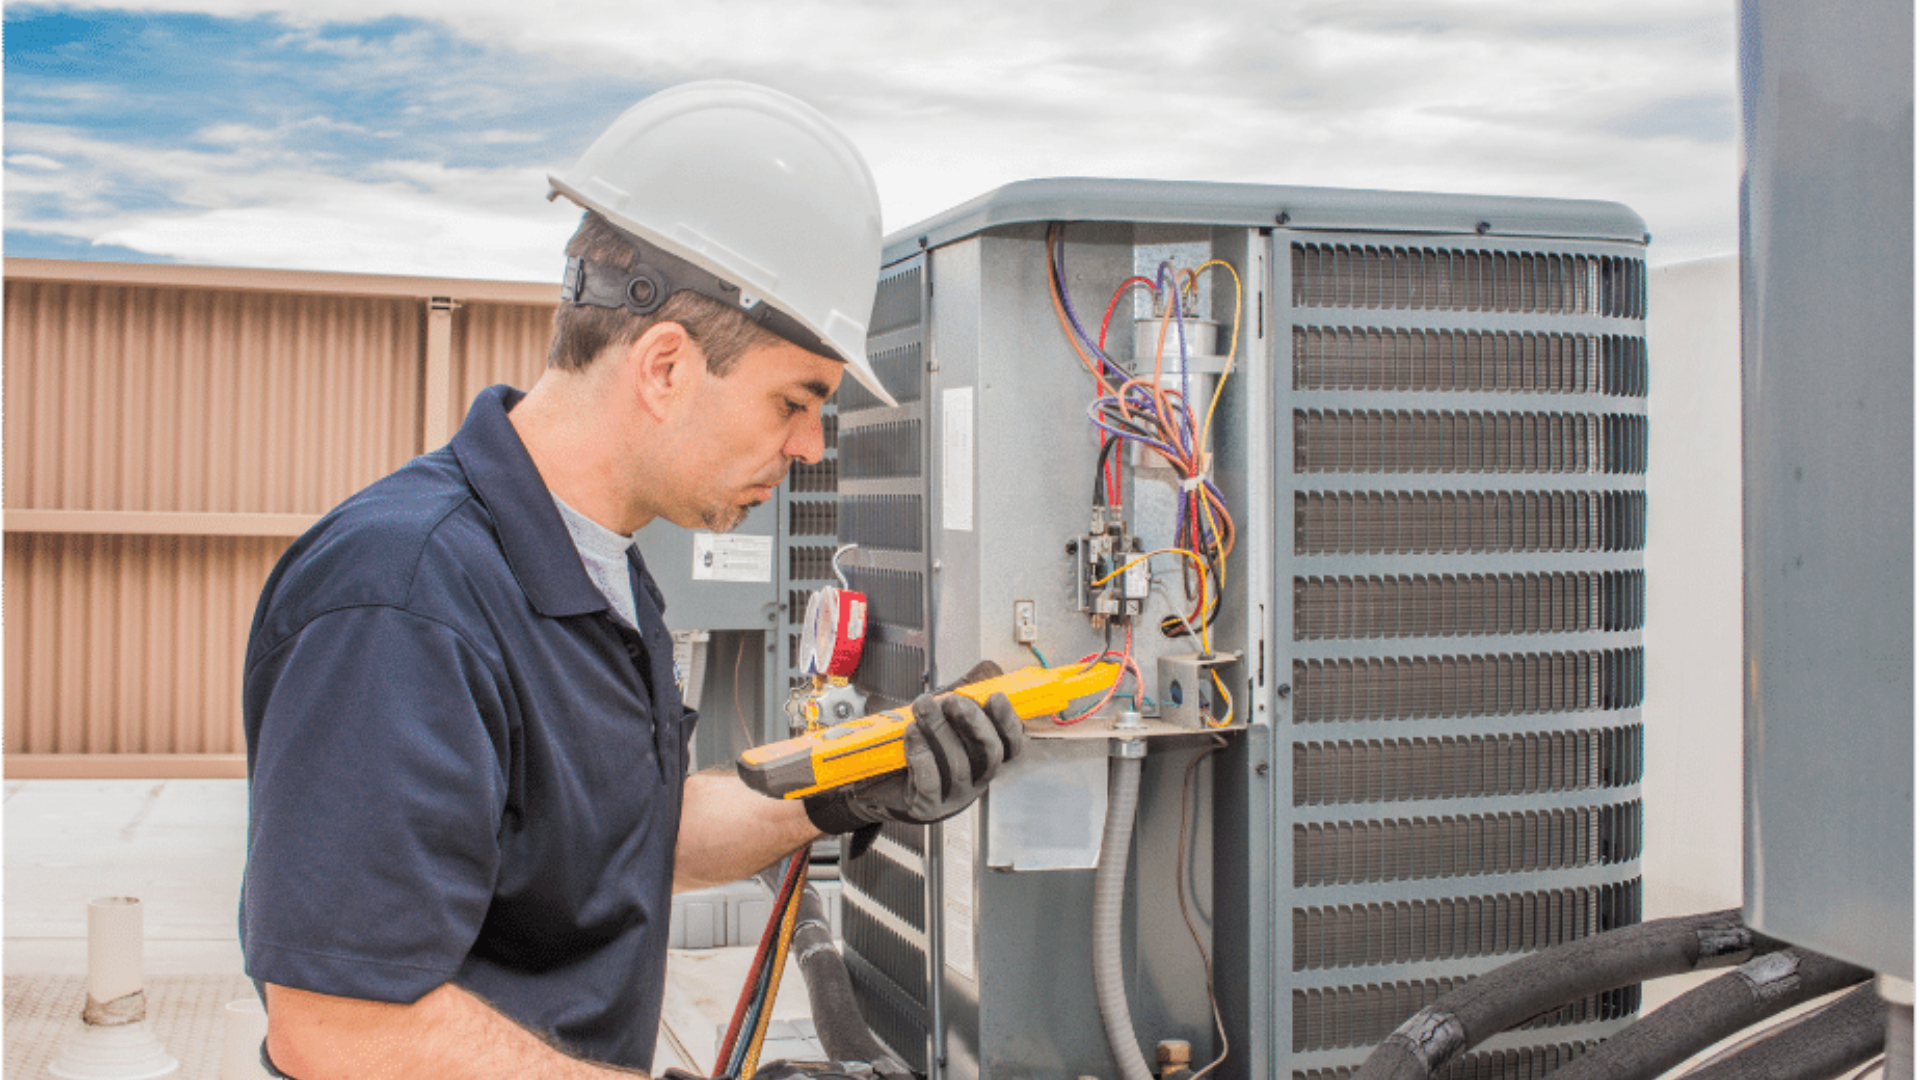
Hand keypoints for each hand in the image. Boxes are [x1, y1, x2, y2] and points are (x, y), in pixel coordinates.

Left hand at [804, 690, 1024, 831]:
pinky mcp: (928, 807)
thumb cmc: (914, 748)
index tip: (996, 697)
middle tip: (953, 700)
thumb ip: (964, 696)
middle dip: (974, 722)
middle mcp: (975, 780)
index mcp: (983, 758)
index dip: (1008, 721)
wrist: (876, 781)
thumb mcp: (941, 718)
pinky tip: (911, 735)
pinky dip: (921, 755)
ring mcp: (953, 797)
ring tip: (922, 708)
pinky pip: (931, 783)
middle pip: (990, 754)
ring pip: (959, 765)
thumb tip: (986, 670)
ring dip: (940, 731)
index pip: (1010, 744)